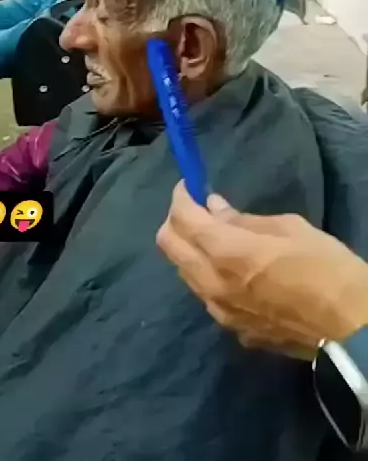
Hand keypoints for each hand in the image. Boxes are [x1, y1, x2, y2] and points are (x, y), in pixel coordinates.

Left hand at [157, 183, 367, 358]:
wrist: (353, 330)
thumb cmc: (327, 268)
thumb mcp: (290, 228)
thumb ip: (244, 219)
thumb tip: (214, 207)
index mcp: (226, 253)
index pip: (183, 218)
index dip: (180, 196)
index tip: (188, 185)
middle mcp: (212, 284)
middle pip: (169, 246)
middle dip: (176, 221)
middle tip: (196, 209)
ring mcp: (220, 312)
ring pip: (184, 273)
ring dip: (190, 250)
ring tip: (214, 237)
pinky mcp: (235, 331)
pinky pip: (207, 297)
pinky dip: (209, 276)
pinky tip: (232, 271)